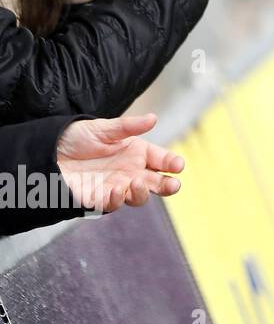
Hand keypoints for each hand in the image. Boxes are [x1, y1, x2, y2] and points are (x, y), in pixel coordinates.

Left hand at [56, 113, 184, 214]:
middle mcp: (130, 171)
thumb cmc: (75, 138)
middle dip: (168, 185)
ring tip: (138, 183)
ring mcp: (117, 186)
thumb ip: (128, 126)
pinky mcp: (99, 199)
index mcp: (136, 153)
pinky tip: (117, 189)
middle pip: (157, 182)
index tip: (178, 165)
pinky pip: (114, 204)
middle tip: (173, 185)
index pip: (161, 159)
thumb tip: (153, 118)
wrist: (45, 153)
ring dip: (143, 193)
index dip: (172, 163)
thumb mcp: (103, 128)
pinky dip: (118, 200)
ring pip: (139, 196)